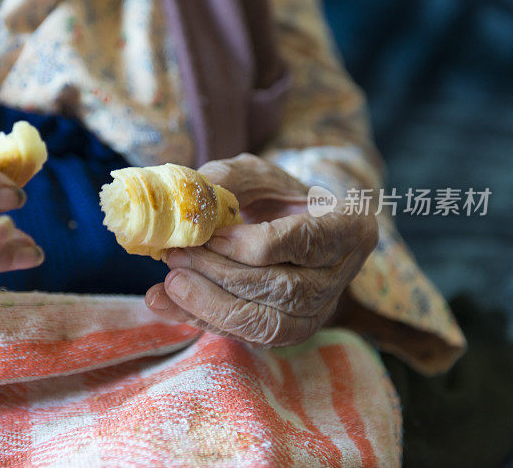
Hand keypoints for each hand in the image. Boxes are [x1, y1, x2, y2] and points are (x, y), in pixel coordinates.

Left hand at [145, 153, 377, 346]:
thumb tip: (194, 197)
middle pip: (286, 289)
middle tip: (176, 257)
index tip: (211, 236)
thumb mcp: (254, 175)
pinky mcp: (287, 332)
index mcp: (348, 227)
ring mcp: (318, 311)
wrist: (279, 226)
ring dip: (210, 304)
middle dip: (223, 275)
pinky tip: (164, 302)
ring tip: (169, 282)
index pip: (307, 242)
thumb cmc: (271, 195)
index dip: (255, 244)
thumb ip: (227, 180)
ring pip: (268, 323)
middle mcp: (341, 275)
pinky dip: (202, 320)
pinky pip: (246, 336)